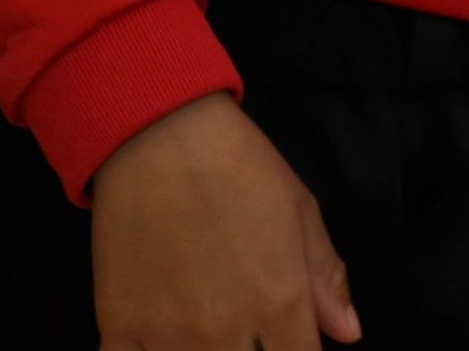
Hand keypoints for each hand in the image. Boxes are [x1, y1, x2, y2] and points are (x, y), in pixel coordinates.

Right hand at [89, 94, 358, 350]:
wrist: (162, 137)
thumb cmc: (241, 167)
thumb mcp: (300, 211)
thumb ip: (325, 278)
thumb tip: (349, 333)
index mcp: (280, 301)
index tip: (288, 343)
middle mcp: (226, 330)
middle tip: (248, 335)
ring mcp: (168, 336)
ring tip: (212, 335)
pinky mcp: (118, 329)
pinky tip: (161, 344)